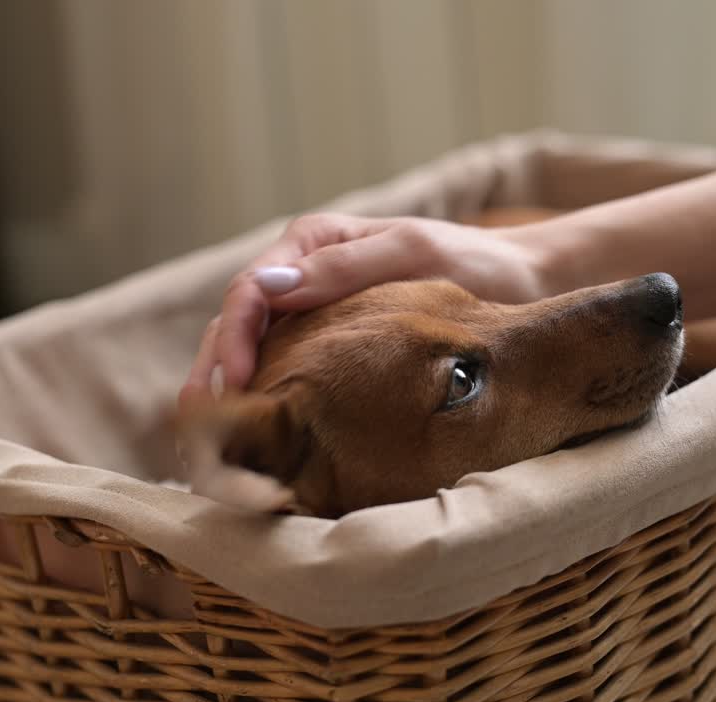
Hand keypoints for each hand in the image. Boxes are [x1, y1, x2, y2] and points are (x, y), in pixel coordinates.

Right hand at [181, 213, 554, 404]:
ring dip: (226, 393)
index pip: (249, 291)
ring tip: (208, 446)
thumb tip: (265, 287)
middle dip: (214, 373)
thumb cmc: (471, 265)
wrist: (517, 283)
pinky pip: (280, 367)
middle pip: (236, 324)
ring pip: (249, 350)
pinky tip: (251, 436)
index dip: (234, 339)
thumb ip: (341, 269)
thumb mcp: (411, 254)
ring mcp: (310, 311)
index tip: (238, 385)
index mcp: (311, 241)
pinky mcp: (326, 344)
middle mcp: (300, 273)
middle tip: (198, 432)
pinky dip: (259, 398)